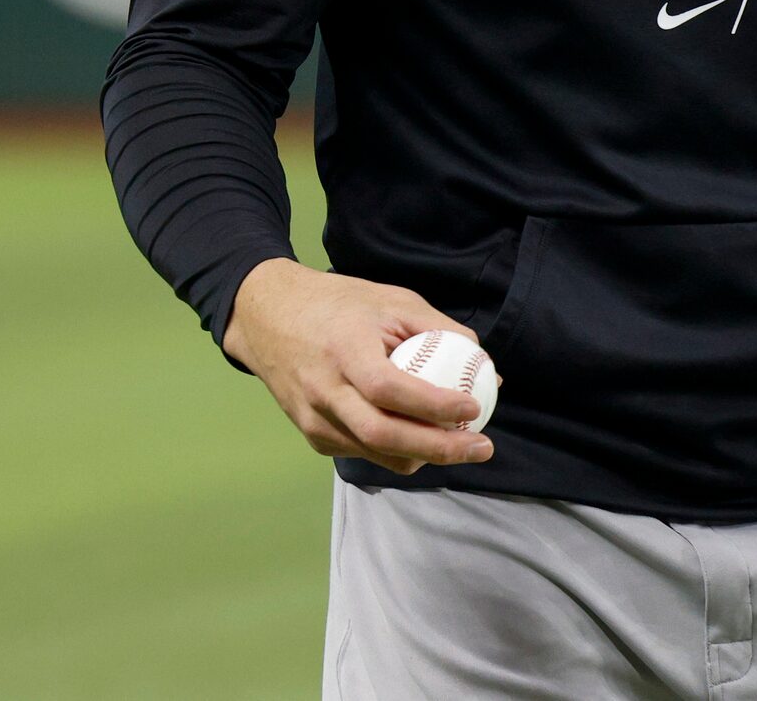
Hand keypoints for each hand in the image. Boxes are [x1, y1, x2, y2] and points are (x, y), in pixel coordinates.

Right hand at [222, 258, 499, 473]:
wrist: (269, 318)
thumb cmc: (340, 306)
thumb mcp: (393, 302)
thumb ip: (441, 330)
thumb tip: (486, 368)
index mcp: (344, 350)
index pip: (389, 388)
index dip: (434, 404)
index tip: (473, 407)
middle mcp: (324, 390)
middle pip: (383, 434)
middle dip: (439, 448)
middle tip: (482, 447)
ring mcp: (314, 419)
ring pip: (376, 452)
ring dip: (424, 455)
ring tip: (463, 444)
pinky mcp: (313, 436)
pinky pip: (363, 452)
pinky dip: (398, 451)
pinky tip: (423, 437)